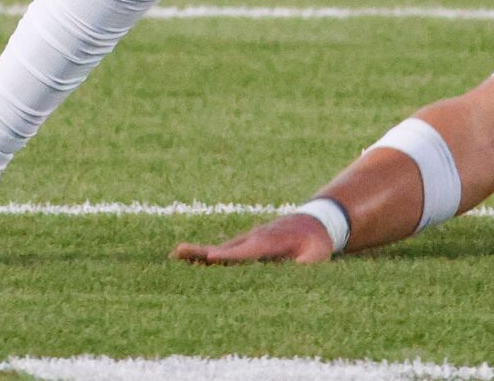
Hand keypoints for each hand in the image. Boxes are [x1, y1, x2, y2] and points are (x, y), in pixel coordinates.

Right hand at [171, 214, 335, 265]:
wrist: (317, 221)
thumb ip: (305, 266)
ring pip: (222, 248)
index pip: (244, 252)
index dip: (228, 256)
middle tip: (178, 251)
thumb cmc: (316, 242)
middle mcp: (253, 239)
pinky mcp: (248, 244)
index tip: (210, 258)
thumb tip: (294, 273)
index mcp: (268, 242)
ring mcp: (249, 239)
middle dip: (202, 250)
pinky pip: (226, 251)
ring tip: (175, 255)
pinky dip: (208, 253)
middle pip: (224, 248)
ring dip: (199, 252)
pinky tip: (193, 260)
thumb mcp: (317, 256)